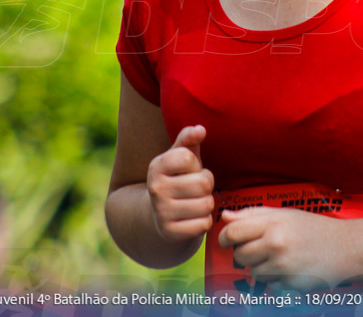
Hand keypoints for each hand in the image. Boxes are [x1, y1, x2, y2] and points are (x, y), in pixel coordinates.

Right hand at [147, 125, 214, 242]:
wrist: (158, 214)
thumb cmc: (176, 178)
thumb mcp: (179, 156)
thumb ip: (188, 139)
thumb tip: (200, 129)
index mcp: (156, 166)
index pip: (189, 158)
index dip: (196, 165)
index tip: (188, 171)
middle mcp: (156, 189)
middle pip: (204, 183)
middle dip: (206, 185)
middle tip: (195, 189)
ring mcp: (161, 212)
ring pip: (206, 204)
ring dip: (206, 203)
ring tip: (194, 201)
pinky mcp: (170, 232)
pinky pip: (203, 224)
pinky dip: (203, 221)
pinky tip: (192, 217)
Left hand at [218, 207, 356, 290]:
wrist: (347, 247)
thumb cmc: (314, 228)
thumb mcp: (285, 214)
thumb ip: (253, 214)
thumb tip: (225, 217)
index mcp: (273, 223)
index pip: (233, 233)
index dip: (225, 237)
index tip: (228, 240)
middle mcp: (276, 244)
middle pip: (240, 256)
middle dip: (246, 254)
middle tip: (262, 249)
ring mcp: (284, 266)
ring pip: (254, 273)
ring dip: (262, 268)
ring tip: (282, 258)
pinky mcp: (291, 285)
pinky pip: (270, 287)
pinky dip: (277, 282)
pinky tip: (291, 270)